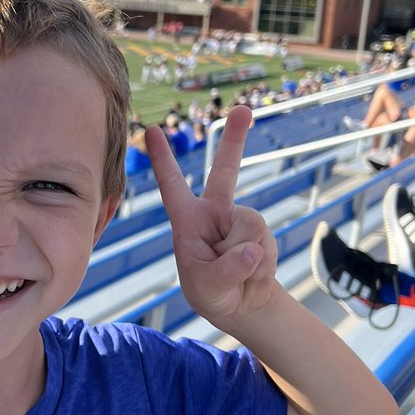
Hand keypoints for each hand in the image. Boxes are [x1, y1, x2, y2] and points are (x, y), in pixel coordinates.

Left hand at [145, 106, 276, 326]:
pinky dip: (260, 267)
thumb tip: (252, 249)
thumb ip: (227, 270)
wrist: (242, 305)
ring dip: (246, 260)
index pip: (171, 185)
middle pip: (225, 171)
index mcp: (187, 219)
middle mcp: (214, 212)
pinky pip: (265, 246)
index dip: (162, 159)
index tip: (149, 129)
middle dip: (235, 139)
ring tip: (236, 274)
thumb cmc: (211, 293)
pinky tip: (253, 274)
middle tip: (243, 109)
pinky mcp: (260, 232)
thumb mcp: (207, 287)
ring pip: (251, 229)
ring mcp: (239, 220)